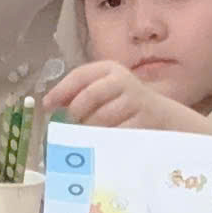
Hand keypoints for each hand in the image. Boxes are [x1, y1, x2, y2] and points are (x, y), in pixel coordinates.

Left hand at [45, 61, 195, 133]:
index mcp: (109, 69)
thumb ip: (80, 95)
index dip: (61, 90)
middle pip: (88, 97)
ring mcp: (135, 100)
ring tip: (87, 136)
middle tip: (70, 126)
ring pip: (101, 117)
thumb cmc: (125, 106)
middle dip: (75, 114)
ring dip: (89, 130)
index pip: (80, 75)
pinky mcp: (144, 120)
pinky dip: (105, 140)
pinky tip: (101, 143)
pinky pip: (116, 133)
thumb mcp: (105, 93)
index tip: (47, 105)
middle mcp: (123, 80)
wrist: (164, 118)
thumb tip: (50, 105)